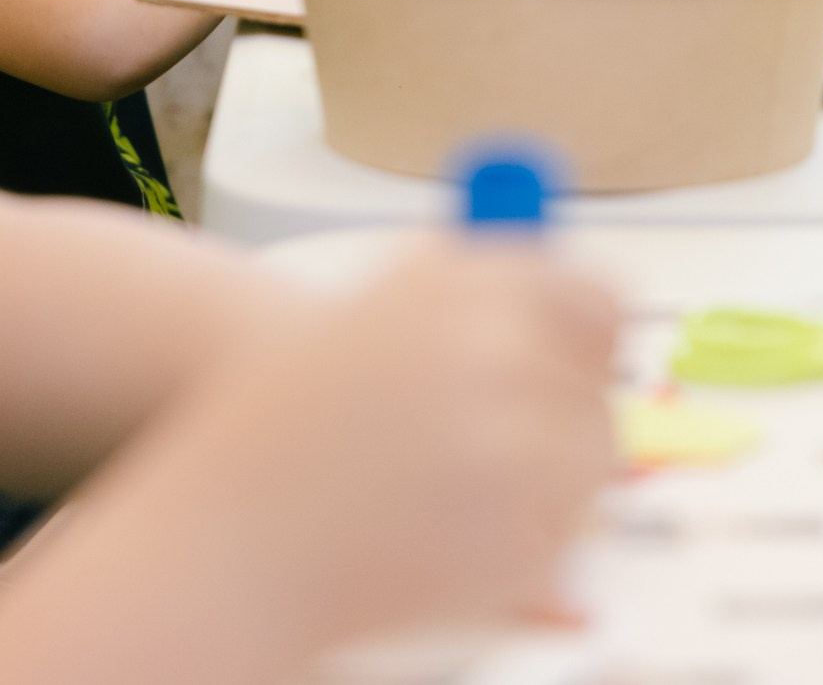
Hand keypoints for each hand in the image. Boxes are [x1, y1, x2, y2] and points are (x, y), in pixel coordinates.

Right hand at [164, 242, 620, 649]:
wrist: (227, 532)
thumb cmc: (283, 423)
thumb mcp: (370, 317)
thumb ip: (474, 299)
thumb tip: (580, 309)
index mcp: (458, 284)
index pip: (593, 294)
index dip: (594, 331)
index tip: (587, 357)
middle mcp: (493, 348)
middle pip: (596, 380)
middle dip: (566, 408)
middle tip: (510, 436)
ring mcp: (513, 444)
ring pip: (592, 455)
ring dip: (553, 475)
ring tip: (460, 490)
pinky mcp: (520, 536)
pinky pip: (567, 530)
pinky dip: (530, 538)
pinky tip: (451, 534)